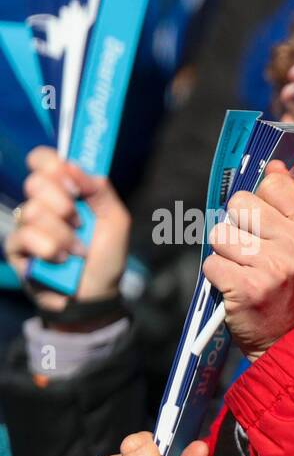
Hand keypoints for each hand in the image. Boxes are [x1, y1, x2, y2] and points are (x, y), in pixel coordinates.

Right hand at [5, 147, 130, 315]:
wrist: (95, 296)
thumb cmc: (106, 258)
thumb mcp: (115, 222)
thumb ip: (101, 191)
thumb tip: (74, 166)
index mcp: (65, 192)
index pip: (43, 160)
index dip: (53, 165)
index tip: (74, 185)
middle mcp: (43, 204)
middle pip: (36, 182)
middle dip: (63, 203)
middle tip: (79, 221)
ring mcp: (27, 225)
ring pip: (33, 211)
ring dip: (63, 234)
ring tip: (77, 250)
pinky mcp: (16, 247)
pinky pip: (24, 235)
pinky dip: (50, 248)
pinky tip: (61, 260)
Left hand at [202, 162, 293, 360]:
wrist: (292, 341)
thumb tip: (274, 166)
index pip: (273, 183)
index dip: (262, 201)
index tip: (269, 224)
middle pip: (240, 203)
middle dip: (239, 226)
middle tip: (255, 252)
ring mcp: (273, 267)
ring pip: (220, 233)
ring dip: (226, 252)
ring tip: (246, 271)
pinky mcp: (246, 288)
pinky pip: (211, 262)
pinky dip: (218, 276)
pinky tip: (237, 287)